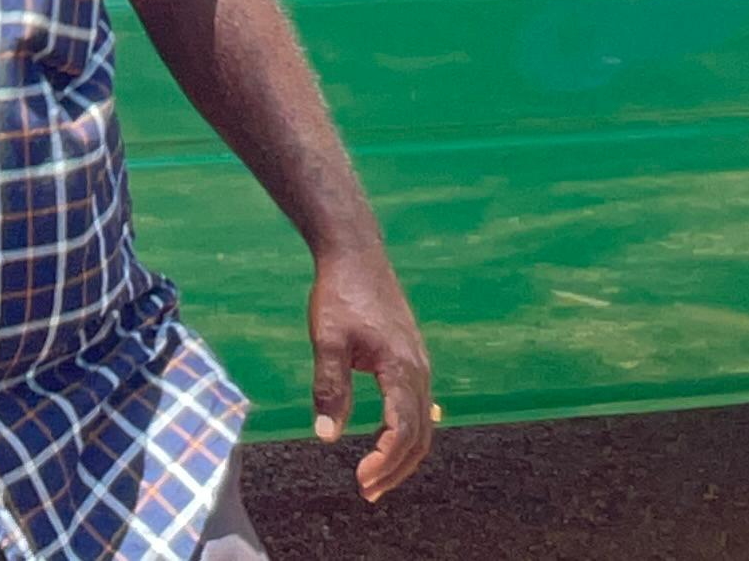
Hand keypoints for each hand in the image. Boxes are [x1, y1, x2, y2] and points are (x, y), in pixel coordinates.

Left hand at [309, 245, 434, 501]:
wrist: (356, 255)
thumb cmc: (340, 294)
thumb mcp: (327, 339)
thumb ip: (329, 387)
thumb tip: (326, 436)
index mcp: (402, 369)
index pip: (403, 431)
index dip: (385, 462)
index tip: (361, 481)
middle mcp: (419, 371)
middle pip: (420, 436)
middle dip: (396, 469)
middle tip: (367, 491)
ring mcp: (419, 365)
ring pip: (422, 424)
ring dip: (402, 455)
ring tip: (374, 477)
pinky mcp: (412, 360)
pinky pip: (417, 407)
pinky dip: (405, 433)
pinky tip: (386, 442)